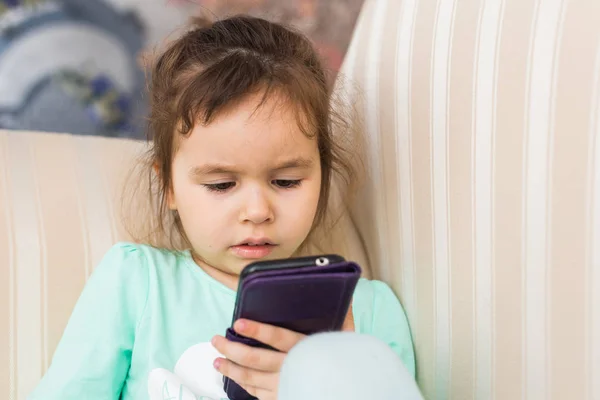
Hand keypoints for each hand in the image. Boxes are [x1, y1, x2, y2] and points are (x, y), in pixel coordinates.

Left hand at [212, 306, 353, 399]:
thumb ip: (342, 316)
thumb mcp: (346, 339)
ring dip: (230, 368)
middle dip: (232, 349)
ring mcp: (285, 386)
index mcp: (307, 348)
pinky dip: (242, 383)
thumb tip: (343, 294)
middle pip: (256, 358)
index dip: (257, 330)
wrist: (350, 390)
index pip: (278, 337)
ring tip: (216, 359)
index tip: (238, 323)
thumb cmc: (346, 362)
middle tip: (217, 340)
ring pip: (251, 378)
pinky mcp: (282, 398)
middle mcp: (293, 368)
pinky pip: (256, 393)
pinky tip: (233, 375)